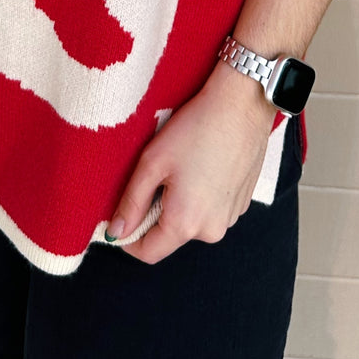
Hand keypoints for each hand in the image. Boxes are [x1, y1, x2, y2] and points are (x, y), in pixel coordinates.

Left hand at [106, 63, 277, 264]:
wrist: (242, 105)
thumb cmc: (195, 129)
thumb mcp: (152, 162)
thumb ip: (131, 202)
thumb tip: (115, 233)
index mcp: (186, 224)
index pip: (148, 252)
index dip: (129, 239)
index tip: (120, 218)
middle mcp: (212, 230)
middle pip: (171, 236)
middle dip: (156, 214)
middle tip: (156, 175)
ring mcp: (231, 218)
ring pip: (192, 223)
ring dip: (181, 204)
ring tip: (183, 166)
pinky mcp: (242, 204)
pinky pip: (212, 210)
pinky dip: (201, 196)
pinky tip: (203, 165)